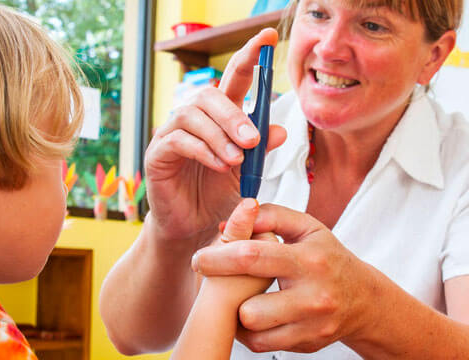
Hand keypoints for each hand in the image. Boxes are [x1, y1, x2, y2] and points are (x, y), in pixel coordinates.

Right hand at [144, 28, 285, 244]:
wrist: (194, 228)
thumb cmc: (219, 198)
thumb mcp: (248, 174)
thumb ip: (261, 152)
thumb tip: (280, 129)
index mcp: (220, 119)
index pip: (235, 80)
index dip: (250, 56)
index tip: (268, 36)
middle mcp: (196, 120)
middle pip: (209, 94)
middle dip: (233, 114)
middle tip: (253, 140)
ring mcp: (173, 134)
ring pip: (192, 114)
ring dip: (219, 134)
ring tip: (236, 159)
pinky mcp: (158, 153)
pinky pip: (178, 139)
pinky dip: (203, 150)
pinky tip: (219, 166)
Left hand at [192, 204, 372, 352]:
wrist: (362, 298)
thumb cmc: (327, 255)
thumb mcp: (305, 226)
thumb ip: (270, 216)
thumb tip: (233, 222)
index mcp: (308, 259)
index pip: (253, 258)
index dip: (218, 258)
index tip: (199, 258)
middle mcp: (312, 296)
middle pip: (247, 306)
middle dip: (223, 291)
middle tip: (214, 278)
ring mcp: (311, 325)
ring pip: (252, 329)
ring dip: (238, 311)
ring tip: (240, 294)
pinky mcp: (308, 344)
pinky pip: (261, 344)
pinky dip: (250, 329)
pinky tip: (255, 310)